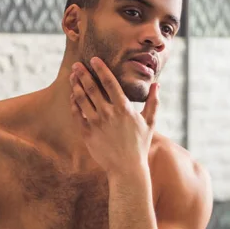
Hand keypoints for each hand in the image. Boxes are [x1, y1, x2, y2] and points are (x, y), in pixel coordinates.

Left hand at [70, 57, 158, 174]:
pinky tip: (73, 96)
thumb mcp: (150, 122)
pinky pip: (77, 114)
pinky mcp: (87, 134)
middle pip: (92, 88)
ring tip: (72, 77)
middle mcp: (108, 113)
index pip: (109, 82)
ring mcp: (96, 123)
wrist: (127, 168)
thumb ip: (153, 102)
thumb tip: (157, 85)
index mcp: (124, 108)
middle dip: (83, 74)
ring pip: (82, 99)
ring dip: (76, 86)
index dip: (101, 69)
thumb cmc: (140, 145)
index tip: (94, 60)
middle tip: (77, 65)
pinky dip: (74, 103)